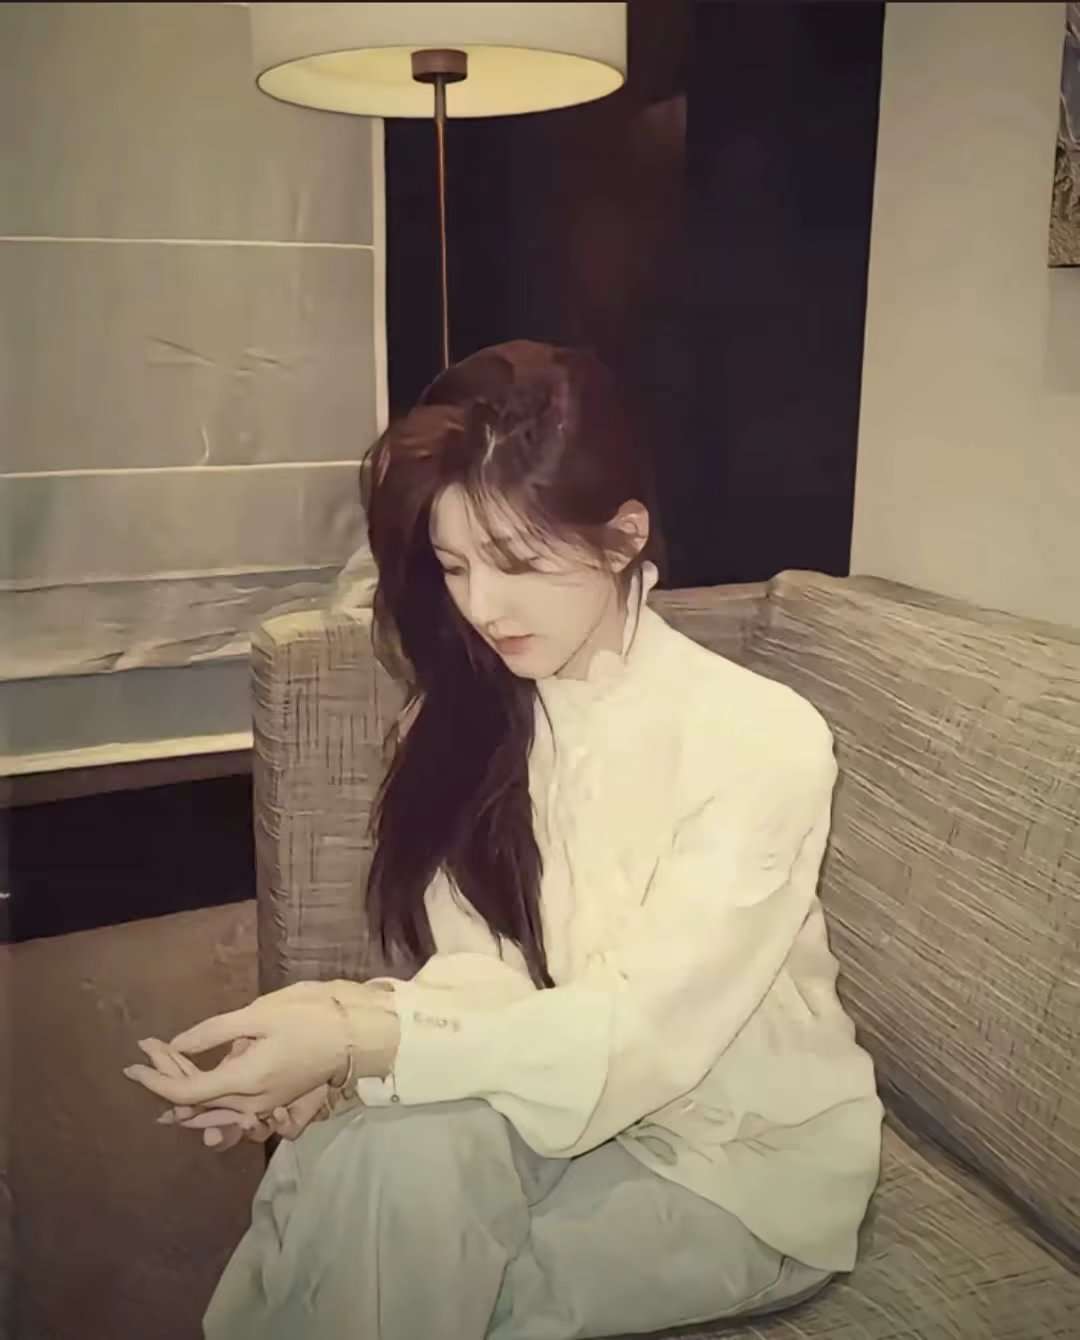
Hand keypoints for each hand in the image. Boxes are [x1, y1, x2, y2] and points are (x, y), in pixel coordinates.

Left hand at [122, 979, 398, 1119]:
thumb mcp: (259, 1014)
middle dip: (165, 1078)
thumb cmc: (311, 1016)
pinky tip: (197, 1098)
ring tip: (159, 1078)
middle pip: (195, 1103)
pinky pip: (230, 1111)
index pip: (186, 1090)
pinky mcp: (275, 1101)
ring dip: (182, 1095)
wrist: (358, 1034)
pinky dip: (206, 1104)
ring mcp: (264, 1106)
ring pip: (211, 1111)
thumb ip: (215, 1032)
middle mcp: (251, 1102)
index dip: (156, 1078)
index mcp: (244, 1080)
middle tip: (147, 1052)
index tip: (134, 1062)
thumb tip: (177, 1043)